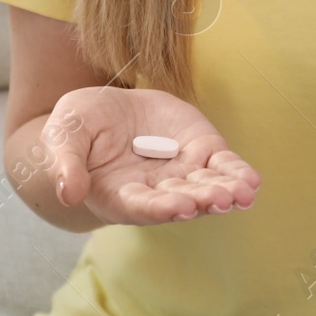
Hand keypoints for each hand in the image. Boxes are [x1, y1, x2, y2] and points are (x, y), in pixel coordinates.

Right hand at [43, 85, 260, 225]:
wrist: (105, 107)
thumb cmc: (79, 126)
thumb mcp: (64, 135)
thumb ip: (66, 163)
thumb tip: (68, 193)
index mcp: (118, 194)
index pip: (141, 206)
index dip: (160, 207)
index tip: (180, 207)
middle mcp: (153, 191)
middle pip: (180, 200)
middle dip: (200, 200)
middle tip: (219, 199)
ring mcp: (179, 173)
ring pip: (206, 186)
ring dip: (225, 191)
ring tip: (243, 193)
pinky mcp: (199, 151)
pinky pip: (221, 166)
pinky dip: (236, 173)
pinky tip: (250, 182)